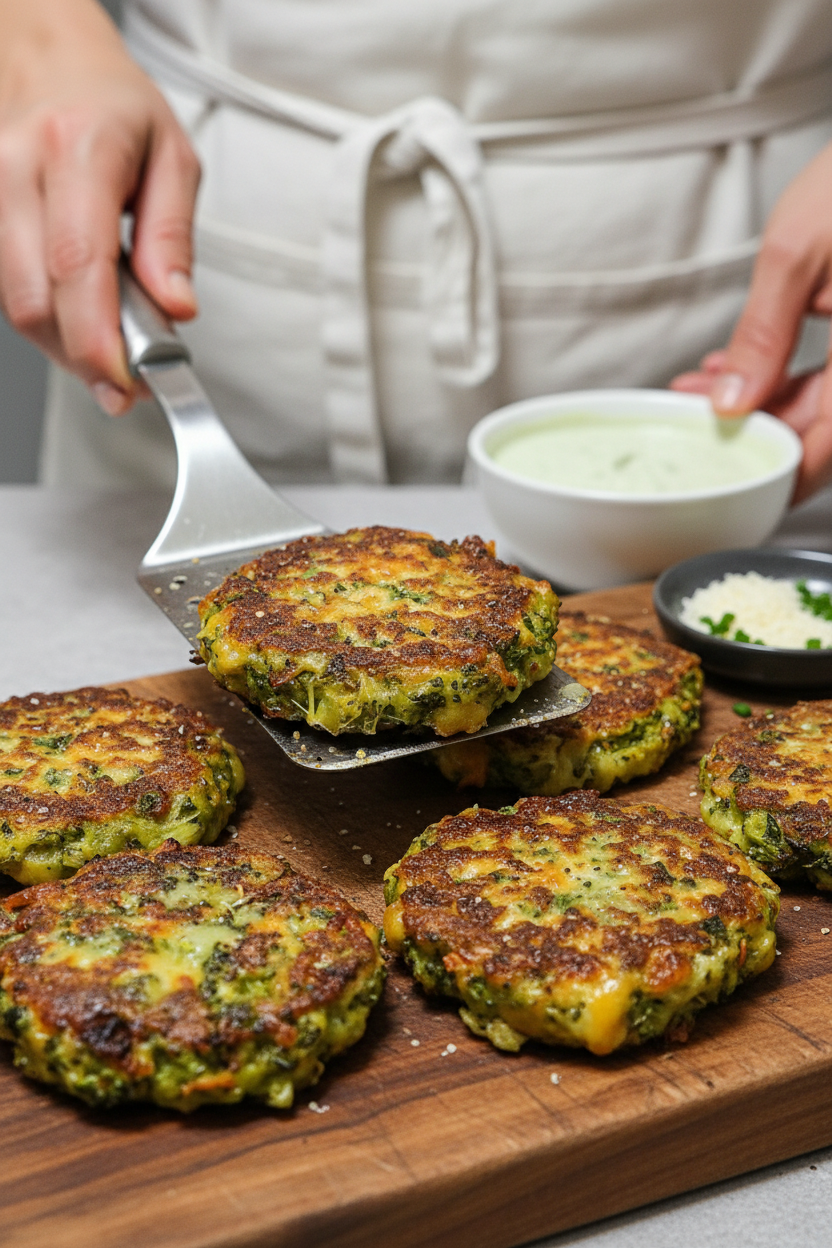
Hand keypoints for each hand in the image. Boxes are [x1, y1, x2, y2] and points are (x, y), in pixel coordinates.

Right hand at [0, 0, 199, 412]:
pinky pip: (6, 291)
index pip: (78, 264)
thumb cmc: (115, 107)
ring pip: (15, 304)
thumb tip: (176, 307)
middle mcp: (19, 167)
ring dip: (64, 346)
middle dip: (82, 358)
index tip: (123, 383)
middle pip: (36, 298)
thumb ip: (172, 238)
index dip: (96, 339)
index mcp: (78, 149)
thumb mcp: (173, 158)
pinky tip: (79, 317)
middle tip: (127, 383)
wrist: (49, 58)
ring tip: (110, 350)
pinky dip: (47, 320)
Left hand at [671, 141, 831, 503]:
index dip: (776, 483)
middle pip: (822, 434)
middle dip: (754, 433)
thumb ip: (762, 336)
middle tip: (697, 423)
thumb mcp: (800, 253)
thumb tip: (732, 401)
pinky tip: (745, 367)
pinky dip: (789, 376)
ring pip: (824, 404)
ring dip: (764, 402)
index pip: (823, 456)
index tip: (730, 490)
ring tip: (703, 387)